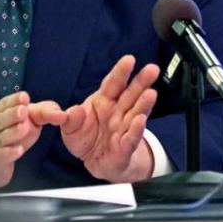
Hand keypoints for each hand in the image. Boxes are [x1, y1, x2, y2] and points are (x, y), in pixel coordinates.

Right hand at [0, 91, 65, 186]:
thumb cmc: (12, 135)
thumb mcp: (29, 120)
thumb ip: (44, 113)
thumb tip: (61, 114)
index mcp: (0, 113)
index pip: (4, 104)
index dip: (14, 100)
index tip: (25, 97)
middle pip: (0, 119)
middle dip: (12, 114)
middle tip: (24, 111)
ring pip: (1, 137)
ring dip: (12, 132)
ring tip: (24, 128)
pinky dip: (8, 153)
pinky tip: (19, 150)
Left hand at [59, 55, 159, 182]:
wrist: (94, 161)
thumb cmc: (85, 137)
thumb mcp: (70, 127)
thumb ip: (70, 118)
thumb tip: (71, 112)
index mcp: (104, 100)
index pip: (113, 83)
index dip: (121, 71)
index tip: (129, 59)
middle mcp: (118, 111)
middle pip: (131, 94)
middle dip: (141, 82)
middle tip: (152, 69)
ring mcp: (124, 128)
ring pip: (136, 112)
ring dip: (144, 103)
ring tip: (151, 93)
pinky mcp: (126, 146)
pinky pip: (131, 137)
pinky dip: (136, 129)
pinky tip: (141, 120)